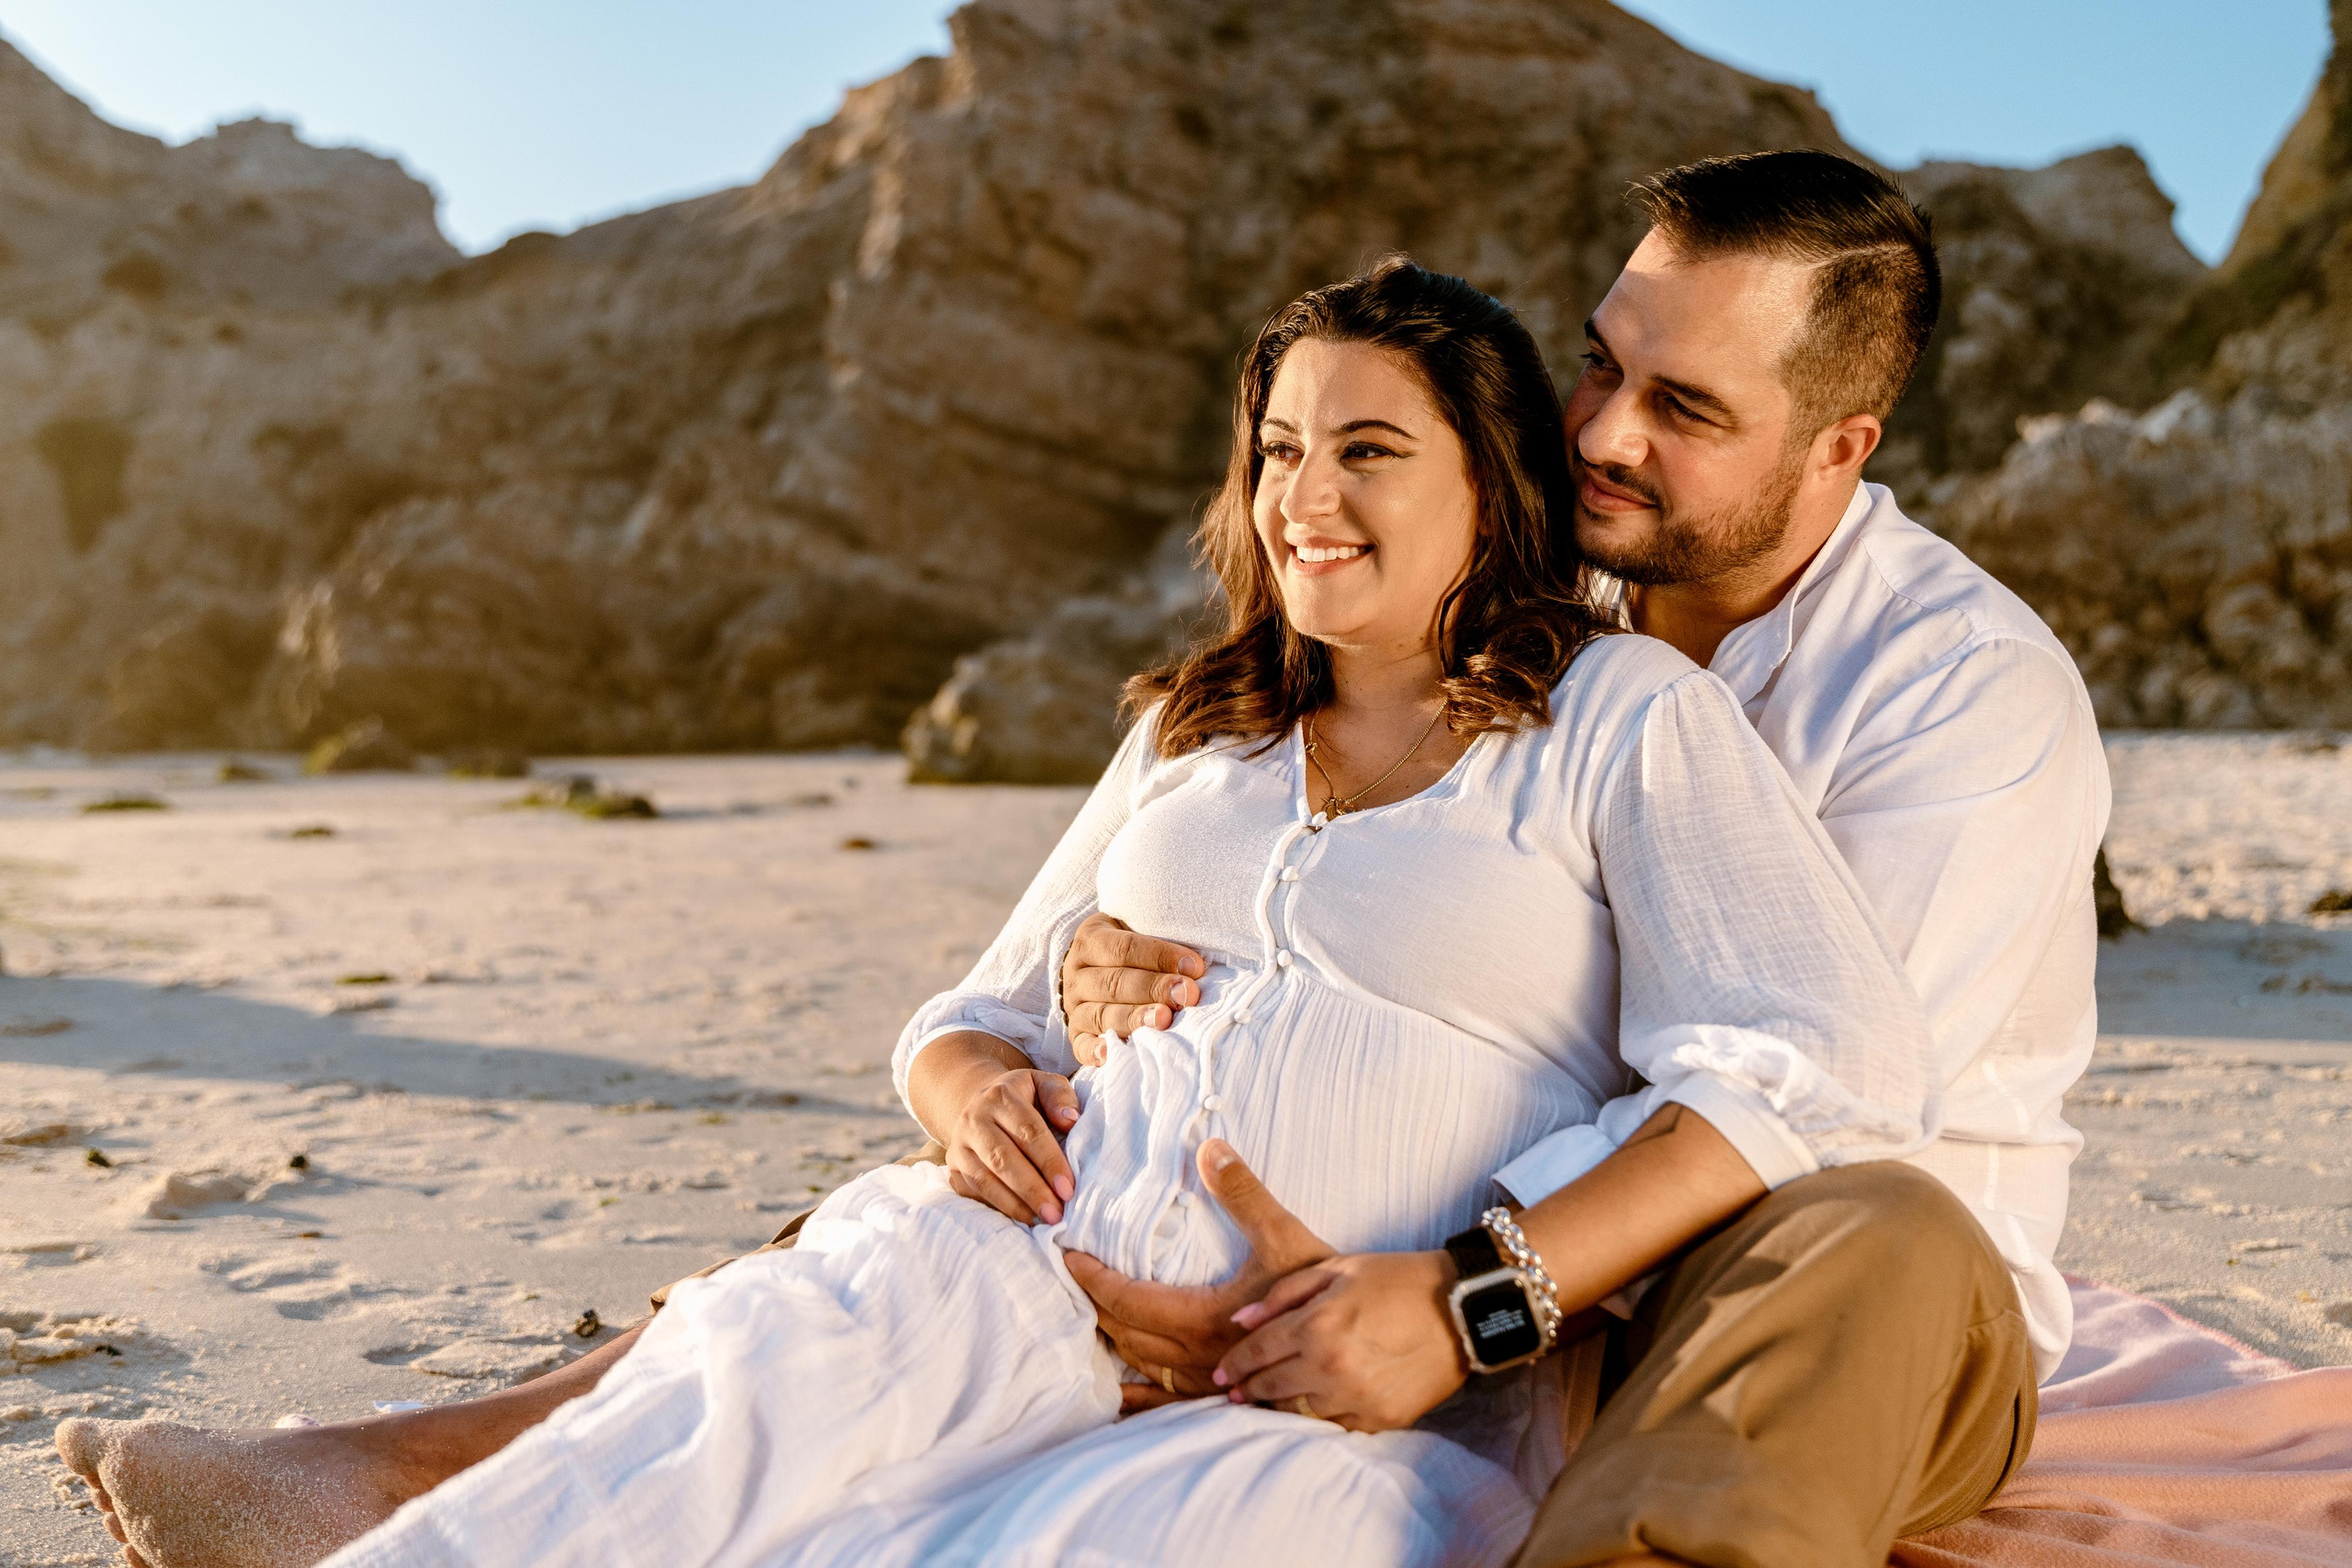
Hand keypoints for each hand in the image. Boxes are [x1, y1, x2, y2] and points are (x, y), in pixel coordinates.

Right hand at [943, 1067, 1079, 1225]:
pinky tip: (1023, 1219)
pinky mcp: (953, 1171)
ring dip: (1015, 1205)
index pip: (1027, 1131)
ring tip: (1042, 1220)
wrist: (982, 1107)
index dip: (1049, 1161)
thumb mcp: (1044, 1086)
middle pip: (1003, 1158)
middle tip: (1056, 1213)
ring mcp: (959, 1147)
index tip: (1067, 1187)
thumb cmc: (1025, 1100)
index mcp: (1000, 1097)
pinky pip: (974, 1194)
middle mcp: (973, 1120)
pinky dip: (998, 1209)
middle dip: (1032, 1189)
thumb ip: (1060, 1098)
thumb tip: (1070, 1121)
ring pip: (984, 1180)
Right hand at [1061, 913, 1204, 1067]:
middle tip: (1186, 995)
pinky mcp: (1076, 1035)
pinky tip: (1110, 1054)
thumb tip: (1195, 966)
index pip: (1124, 948)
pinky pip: (1081, 1046)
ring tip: (1164, 1021)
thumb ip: (1162, 942)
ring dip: (1135, 1018)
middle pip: (1115, 983)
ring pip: (1102, 1015)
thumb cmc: (1134, 949)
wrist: (1099, 967)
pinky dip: (1094, 1051)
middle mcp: (1077, 975)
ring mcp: (1074, 1008)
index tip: (1194, 967)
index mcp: (1090, 941)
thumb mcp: (1139, 931)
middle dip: (1154, 989)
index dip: (1160, 956)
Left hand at [1064, 1139, 1333, 1409]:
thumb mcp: (1287, 1238)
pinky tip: (1122, 1394)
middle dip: (1094, 1305)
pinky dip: (1139, 1396)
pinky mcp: (1231, 1401)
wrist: (1375, 1344)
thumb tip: (1209, 1148)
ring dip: (1112, 1340)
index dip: (1092, 1278)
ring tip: (1093, 1315)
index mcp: (1205, 1319)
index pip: (1127, 1299)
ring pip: (1142, 1367)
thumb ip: (1244, 1195)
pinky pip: (1169, 1404)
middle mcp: (1201, 1358)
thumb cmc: (1331, 1292)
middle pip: (1125, 1333)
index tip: (1067, 1256)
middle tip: (1072, 1279)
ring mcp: (1213, 1386)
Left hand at [1213, 1250, 1464, 1431]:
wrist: (1463, 1308)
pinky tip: (1310, 1409)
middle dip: (1246, 1390)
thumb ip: (1284, 1294)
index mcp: (1316, 1325)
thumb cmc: (1398, 1279)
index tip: (1220, 1374)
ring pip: (1297, 1412)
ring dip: (1277, 1407)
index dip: (1233, 1364)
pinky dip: (1318, 1417)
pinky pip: (1334, 1426)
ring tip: (1265, 1404)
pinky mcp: (1380, 1418)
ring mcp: (1355, 1397)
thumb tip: (1242, 1321)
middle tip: (1231, 1394)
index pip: (1256, 1352)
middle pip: (1269, 1387)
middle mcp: (1329, 1366)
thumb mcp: (1337, 1269)